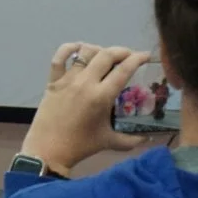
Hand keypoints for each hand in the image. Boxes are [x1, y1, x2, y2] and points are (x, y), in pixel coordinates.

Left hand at [18, 43, 152, 175]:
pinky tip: (78, 49)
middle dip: (121, 51)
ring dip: (98, 50)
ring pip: (84, 52)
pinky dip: (68, 49)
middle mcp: (85, 83)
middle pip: (106, 55)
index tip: (145, 55)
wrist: (48, 149)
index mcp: (102, 97)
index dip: (137, 59)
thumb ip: (132, 140)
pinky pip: (59, 58)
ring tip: (105, 55)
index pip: (123, 70)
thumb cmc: (81, 145)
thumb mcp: (110, 142)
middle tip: (128, 55)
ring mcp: (67, 80)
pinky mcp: (53, 81)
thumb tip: (149, 138)